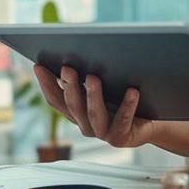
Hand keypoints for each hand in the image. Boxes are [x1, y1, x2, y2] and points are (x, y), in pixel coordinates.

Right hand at [31, 63, 158, 148]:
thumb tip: (79, 51)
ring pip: (94, 114)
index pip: (55, 100)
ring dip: (93, 95)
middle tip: (67, 67)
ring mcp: (102, 133)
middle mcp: (85, 125)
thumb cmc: (123, 101)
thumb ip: (88, 78)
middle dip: (69, 85)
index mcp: (76, 113)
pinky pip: (123, 119)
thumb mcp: (104, 88)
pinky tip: (132, 90)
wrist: (149, 124)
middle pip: (73, 105)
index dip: (45, 83)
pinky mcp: (121, 137)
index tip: (38, 65)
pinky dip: (127, 105)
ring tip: (93, 77)